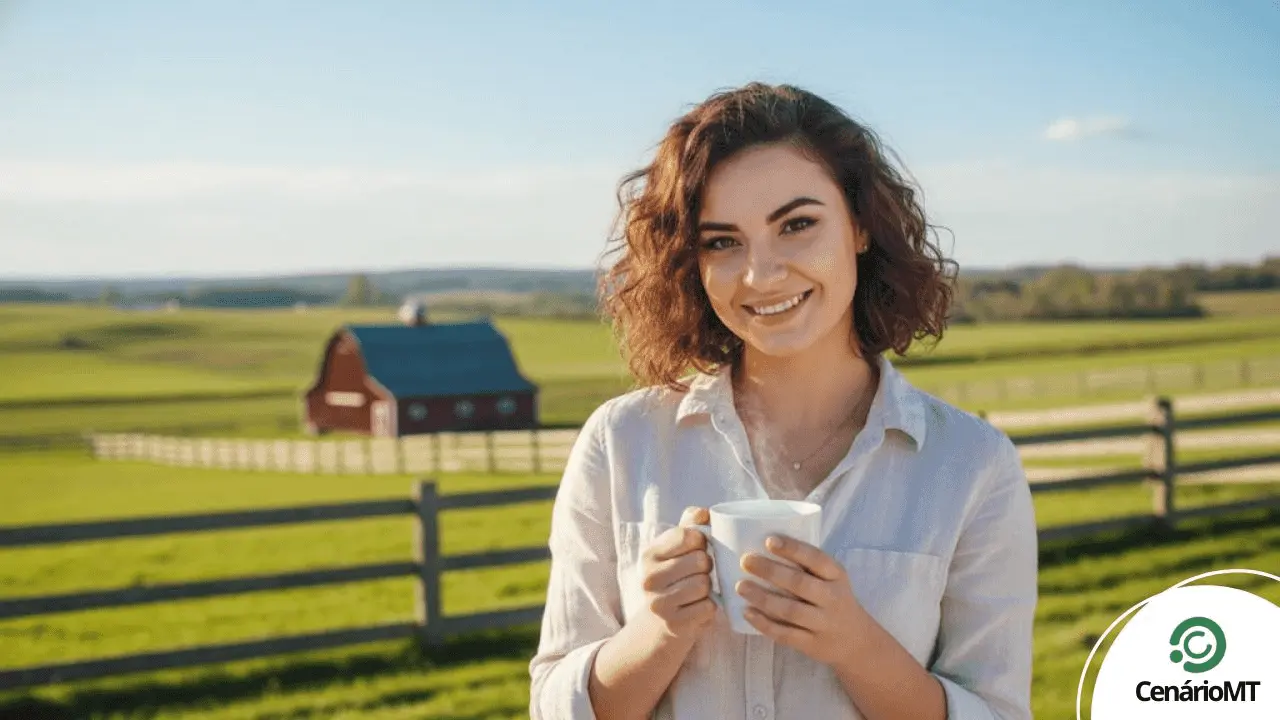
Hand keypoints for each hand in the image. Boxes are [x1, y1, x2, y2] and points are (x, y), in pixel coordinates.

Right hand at [637, 506, 717, 643]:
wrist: (662, 617)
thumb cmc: (676, 573)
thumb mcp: (677, 545)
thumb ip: (691, 523)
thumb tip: (704, 513)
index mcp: (649, 554)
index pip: (687, 535)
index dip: (702, 539)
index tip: (700, 546)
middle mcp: (649, 579)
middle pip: (700, 560)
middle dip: (707, 564)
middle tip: (702, 570)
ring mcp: (659, 604)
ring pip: (704, 584)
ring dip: (709, 586)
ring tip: (700, 588)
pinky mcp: (674, 624)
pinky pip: (708, 608)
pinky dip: (710, 606)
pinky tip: (700, 605)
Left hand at [736, 535, 870, 669]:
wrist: (857, 641)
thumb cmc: (834, 599)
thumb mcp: (832, 578)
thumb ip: (808, 565)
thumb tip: (763, 544)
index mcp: (836, 575)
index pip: (816, 559)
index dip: (793, 549)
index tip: (769, 541)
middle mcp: (832, 598)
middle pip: (800, 584)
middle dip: (770, 571)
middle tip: (745, 561)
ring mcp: (823, 623)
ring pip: (790, 610)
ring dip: (762, 598)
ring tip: (741, 586)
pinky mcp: (811, 644)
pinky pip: (785, 634)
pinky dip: (764, 624)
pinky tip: (747, 612)